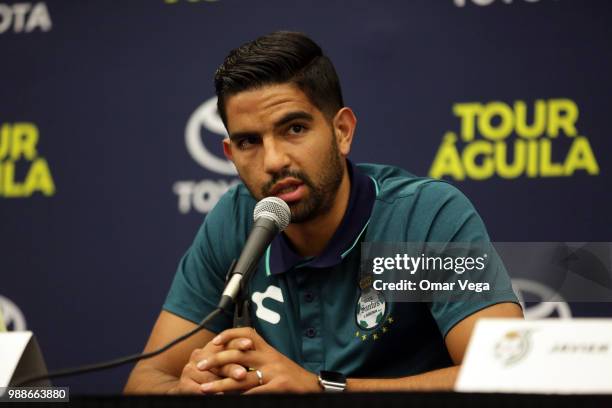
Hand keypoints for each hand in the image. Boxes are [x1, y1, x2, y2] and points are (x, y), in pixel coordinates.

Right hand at [168, 337, 254, 393]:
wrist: (188, 388)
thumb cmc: (213, 376)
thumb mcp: (224, 366)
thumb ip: (236, 359)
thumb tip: (257, 359)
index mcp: (211, 348)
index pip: (226, 343)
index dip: (238, 342)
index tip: (250, 344)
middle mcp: (200, 355)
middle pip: (219, 361)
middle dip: (232, 367)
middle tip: (243, 373)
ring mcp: (190, 369)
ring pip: (208, 377)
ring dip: (221, 383)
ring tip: (231, 388)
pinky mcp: (184, 383)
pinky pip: (198, 389)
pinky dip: (209, 393)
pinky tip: (219, 395)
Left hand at [197, 327, 319, 393]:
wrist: (316, 387)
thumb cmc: (293, 378)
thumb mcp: (276, 363)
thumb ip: (258, 360)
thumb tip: (233, 363)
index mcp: (268, 350)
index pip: (247, 334)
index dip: (229, 335)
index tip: (213, 342)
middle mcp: (270, 358)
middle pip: (238, 354)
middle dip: (216, 360)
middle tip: (199, 366)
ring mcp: (274, 372)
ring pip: (241, 377)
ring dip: (220, 384)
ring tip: (204, 389)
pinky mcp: (279, 386)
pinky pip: (254, 392)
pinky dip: (239, 397)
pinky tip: (227, 400)